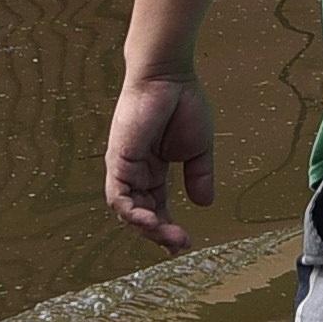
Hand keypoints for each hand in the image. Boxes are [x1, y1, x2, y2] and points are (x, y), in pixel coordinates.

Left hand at [103, 71, 211, 248]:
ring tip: (170, 239)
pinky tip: (151, 222)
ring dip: (147, 228)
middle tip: (180, 245)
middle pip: (141, 213)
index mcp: (152, 169)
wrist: (169, 76)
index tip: (183, 244)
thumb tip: (205, 204)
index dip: (168, 227)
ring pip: (127, 210)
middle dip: (160, 233)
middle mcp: (134, 171)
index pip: (156, 207)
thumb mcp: (198, 149)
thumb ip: (199, 176)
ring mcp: (123, 167)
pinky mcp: (117, 159)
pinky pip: (118, 196)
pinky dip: (132, 213)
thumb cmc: (183, 103)